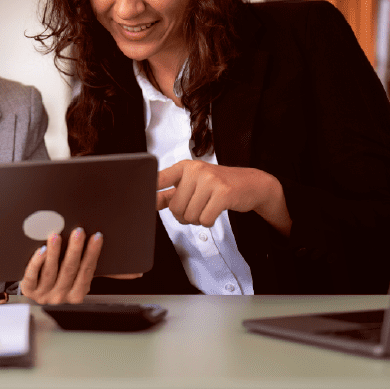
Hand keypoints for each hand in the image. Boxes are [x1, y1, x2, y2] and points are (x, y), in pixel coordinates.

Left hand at [19, 228, 102, 303]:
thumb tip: (97, 241)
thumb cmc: (59, 280)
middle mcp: (61, 297)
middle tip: (79, 232)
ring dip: (54, 252)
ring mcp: (44, 294)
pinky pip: (32, 276)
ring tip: (56, 236)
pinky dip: (37, 262)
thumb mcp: (74, 279)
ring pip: (50, 272)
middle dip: (75, 249)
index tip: (96, 237)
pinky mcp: (28, 290)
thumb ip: (84, 266)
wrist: (35, 293)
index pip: (87, 272)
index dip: (92, 254)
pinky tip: (41, 250)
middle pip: (69, 270)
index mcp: (76, 295)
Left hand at [156, 160, 291, 235]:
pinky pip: (205, 219)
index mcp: (184, 167)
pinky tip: (215, 212)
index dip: (149, 192)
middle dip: (183, 216)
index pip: (159, 179)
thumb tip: (149, 201)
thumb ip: (171, 193)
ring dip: (197, 220)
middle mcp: (195, 170)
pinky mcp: (223, 193)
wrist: (251, 184)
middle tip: (195, 209)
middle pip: (175, 207)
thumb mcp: (193, 183)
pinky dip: (208, 221)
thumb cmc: (218, 185)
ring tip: (206, 209)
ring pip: (189, 216)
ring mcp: (210, 180)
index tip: (138, 200)